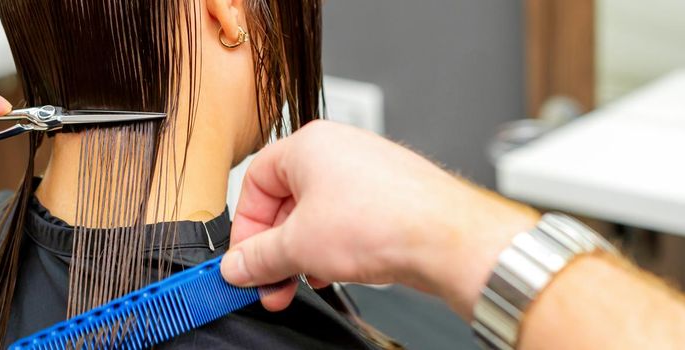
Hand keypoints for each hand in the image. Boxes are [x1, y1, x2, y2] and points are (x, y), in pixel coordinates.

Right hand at [221, 121, 538, 318]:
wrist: (447, 238)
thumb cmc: (384, 221)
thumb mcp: (299, 247)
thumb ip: (259, 258)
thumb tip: (237, 266)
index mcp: (308, 145)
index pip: (255, 183)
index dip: (245, 228)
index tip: (244, 262)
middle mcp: (338, 151)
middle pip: (285, 202)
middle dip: (274, 250)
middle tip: (268, 283)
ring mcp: (367, 173)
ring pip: (316, 216)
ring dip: (302, 255)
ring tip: (299, 284)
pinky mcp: (389, 197)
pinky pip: (346, 223)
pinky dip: (332, 249)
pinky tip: (332, 274)